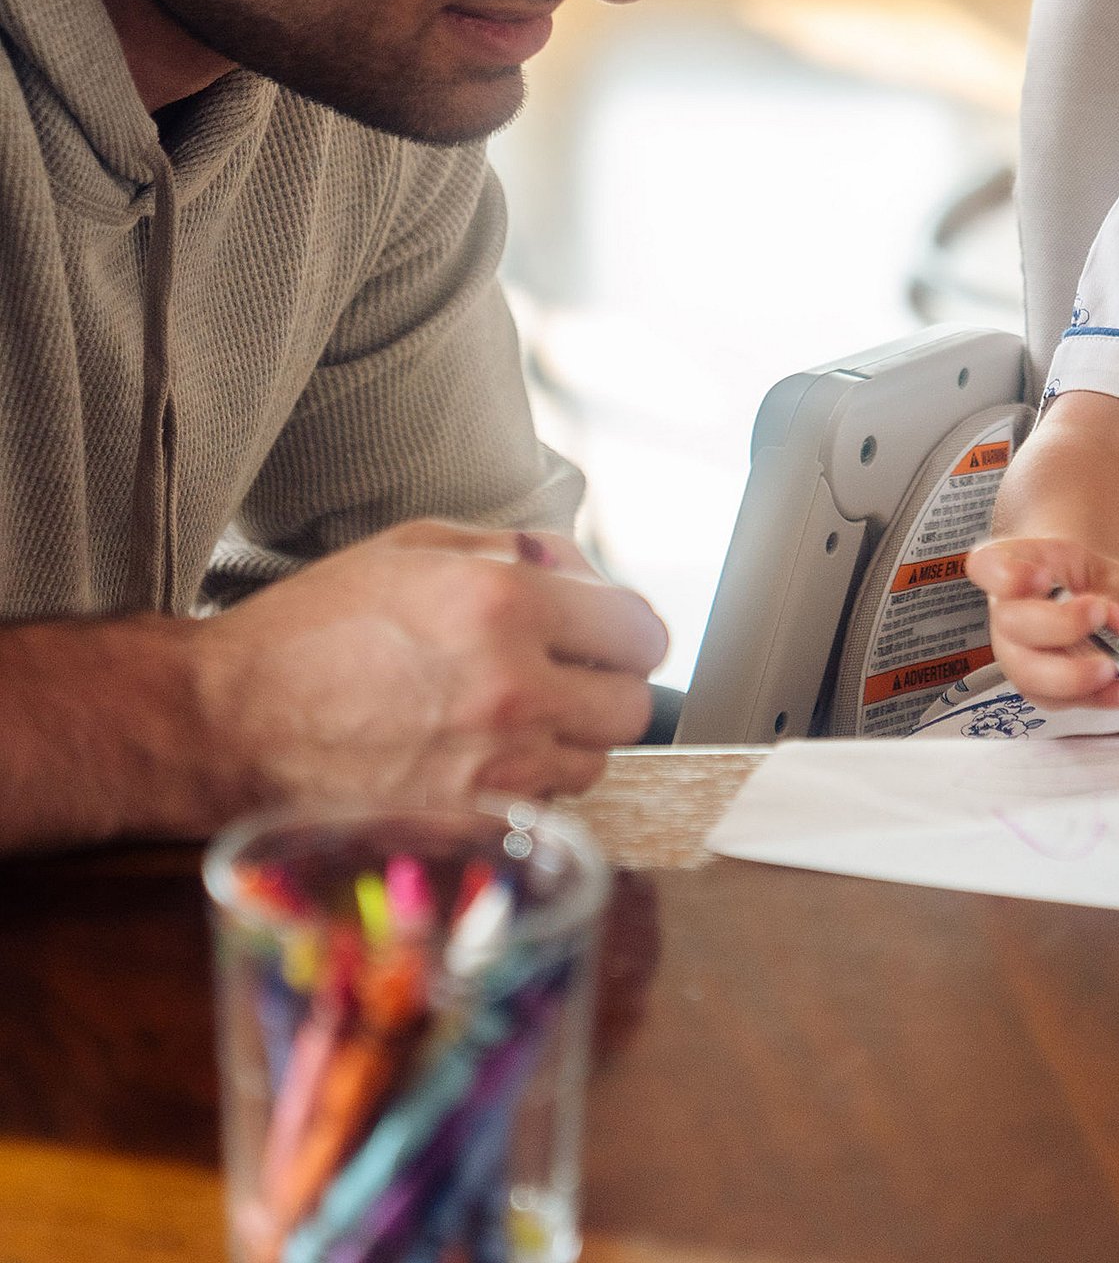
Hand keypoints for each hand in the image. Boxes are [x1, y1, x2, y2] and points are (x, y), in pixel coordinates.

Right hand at [189, 518, 668, 809]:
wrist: (225, 721)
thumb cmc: (312, 629)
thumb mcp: (415, 546)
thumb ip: (517, 549)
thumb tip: (580, 569)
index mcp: (505, 605)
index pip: (639, 631)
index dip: (624, 630)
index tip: (607, 634)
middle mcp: (511, 690)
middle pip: (631, 706)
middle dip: (603, 685)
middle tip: (562, 674)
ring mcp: (492, 768)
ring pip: (594, 763)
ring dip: (568, 741)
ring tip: (508, 718)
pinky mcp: (466, 826)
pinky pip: (543, 809)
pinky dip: (528, 789)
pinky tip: (478, 760)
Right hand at [966, 536, 1118, 710]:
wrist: (1097, 600)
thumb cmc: (1088, 578)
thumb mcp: (1107, 568)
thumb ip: (1111, 591)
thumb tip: (1113, 621)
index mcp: (1010, 566)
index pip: (987, 567)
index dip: (1009, 576)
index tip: (1044, 576)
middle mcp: (1006, 612)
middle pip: (1011, 624)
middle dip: (1058, 626)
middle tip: (1099, 617)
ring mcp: (1017, 654)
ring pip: (1027, 674)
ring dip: (1074, 675)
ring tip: (1112, 666)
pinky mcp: (1040, 689)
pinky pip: (1061, 701)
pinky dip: (1100, 698)